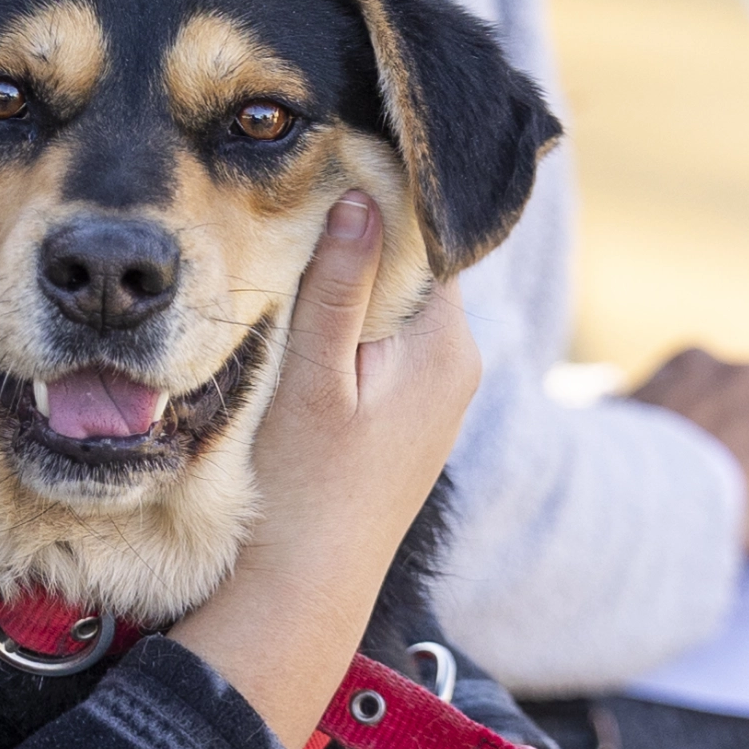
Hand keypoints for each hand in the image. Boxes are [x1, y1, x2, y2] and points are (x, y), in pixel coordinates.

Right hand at [172, 192, 481, 748]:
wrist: (307, 590)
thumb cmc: (305, 489)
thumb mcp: (314, 378)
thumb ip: (339, 288)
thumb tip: (361, 196)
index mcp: (445, 347)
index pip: (432, 238)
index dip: (386, 195)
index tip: (334, 159)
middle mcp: (457, 366)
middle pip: (415, 268)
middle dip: (363, 235)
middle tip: (297, 195)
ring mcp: (437, 396)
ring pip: (397, 307)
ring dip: (353, 282)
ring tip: (292, 248)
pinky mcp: (409, 419)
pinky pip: (387, 345)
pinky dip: (352, 326)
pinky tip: (305, 324)